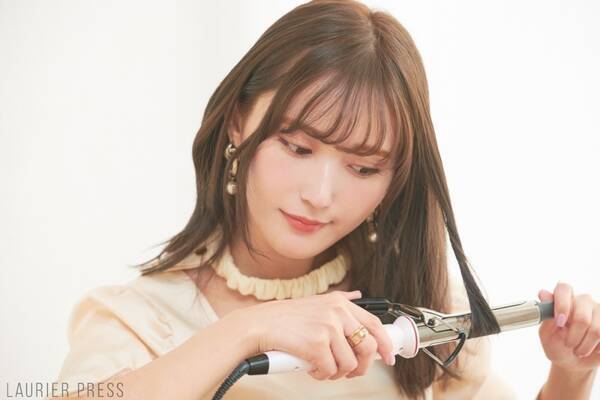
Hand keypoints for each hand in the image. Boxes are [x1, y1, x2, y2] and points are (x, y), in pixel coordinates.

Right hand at [235, 290, 394, 379]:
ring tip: (323, 368)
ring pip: (350, 364)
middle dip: (362, 366)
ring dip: (337, 373)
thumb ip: (340, 300)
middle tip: (351, 372)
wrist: (259, 325)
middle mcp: (337, 313)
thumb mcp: (317, 301)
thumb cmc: (285, 317)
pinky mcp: (317, 346)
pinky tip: (311, 367)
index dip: (385, 344)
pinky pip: (330, 371)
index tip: (388, 357)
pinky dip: (321, 375)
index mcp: (340, 303)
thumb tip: (357, 296)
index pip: (374, 324)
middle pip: (367, 347)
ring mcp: (328, 329)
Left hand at [538, 282, 599, 371]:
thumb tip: (543, 293)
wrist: (573, 362)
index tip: (560, 322)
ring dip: (584, 346)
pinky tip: (592, 348)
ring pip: (596, 330)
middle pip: (582, 317)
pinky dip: (596, 348)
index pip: (564, 288)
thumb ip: (546, 315)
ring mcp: (599, 311)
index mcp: (564, 299)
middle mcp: (582, 301)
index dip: (562, 305)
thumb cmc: (556, 345)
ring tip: (578, 350)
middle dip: (573, 336)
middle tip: (568, 344)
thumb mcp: (546, 333)